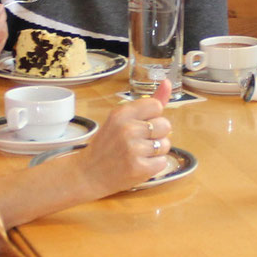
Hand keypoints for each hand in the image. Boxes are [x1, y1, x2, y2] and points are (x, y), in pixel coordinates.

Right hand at [79, 78, 173, 194]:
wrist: (89, 174)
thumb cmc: (106, 146)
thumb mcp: (121, 120)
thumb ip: (147, 104)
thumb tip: (168, 82)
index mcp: (122, 113)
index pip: (156, 106)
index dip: (153, 116)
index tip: (142, 125)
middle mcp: (128, 129)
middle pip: (166, 125)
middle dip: (157, 135)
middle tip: (139, 142)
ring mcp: (134, 149)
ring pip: (166, 144)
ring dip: (156, 152)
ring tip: (138, 154)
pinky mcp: (139, 168)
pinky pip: (162, 162)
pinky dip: (154, 166)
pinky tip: (139, 165)